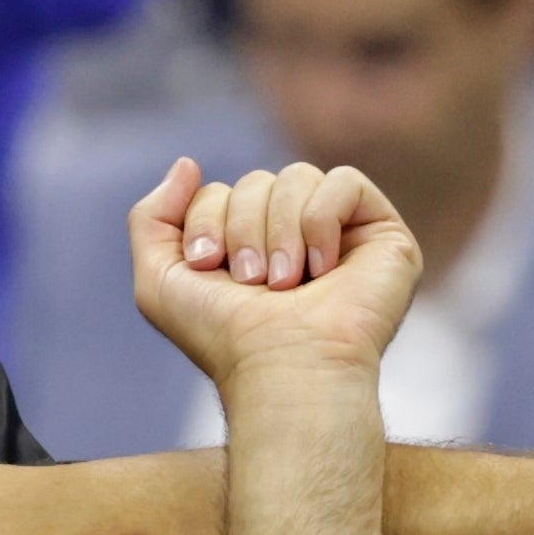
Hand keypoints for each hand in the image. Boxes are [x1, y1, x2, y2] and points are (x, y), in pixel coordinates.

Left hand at [128, 157, 423, 391]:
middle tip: (251, 283)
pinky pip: (344, 182)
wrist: (284, 371)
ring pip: (298, 176)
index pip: (220, 192)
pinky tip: (323, 269)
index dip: (207, 219)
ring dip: (280, 230)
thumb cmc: (225, 339)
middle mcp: (295, 238)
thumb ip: (151, 218)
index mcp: (250, 248)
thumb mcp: (159, 281)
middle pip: (257, 181)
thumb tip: (188, 163)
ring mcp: (342, 235)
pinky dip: (321, 221)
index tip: (207, 267)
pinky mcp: (382, 234)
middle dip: (243, 227)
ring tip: (285, 283)